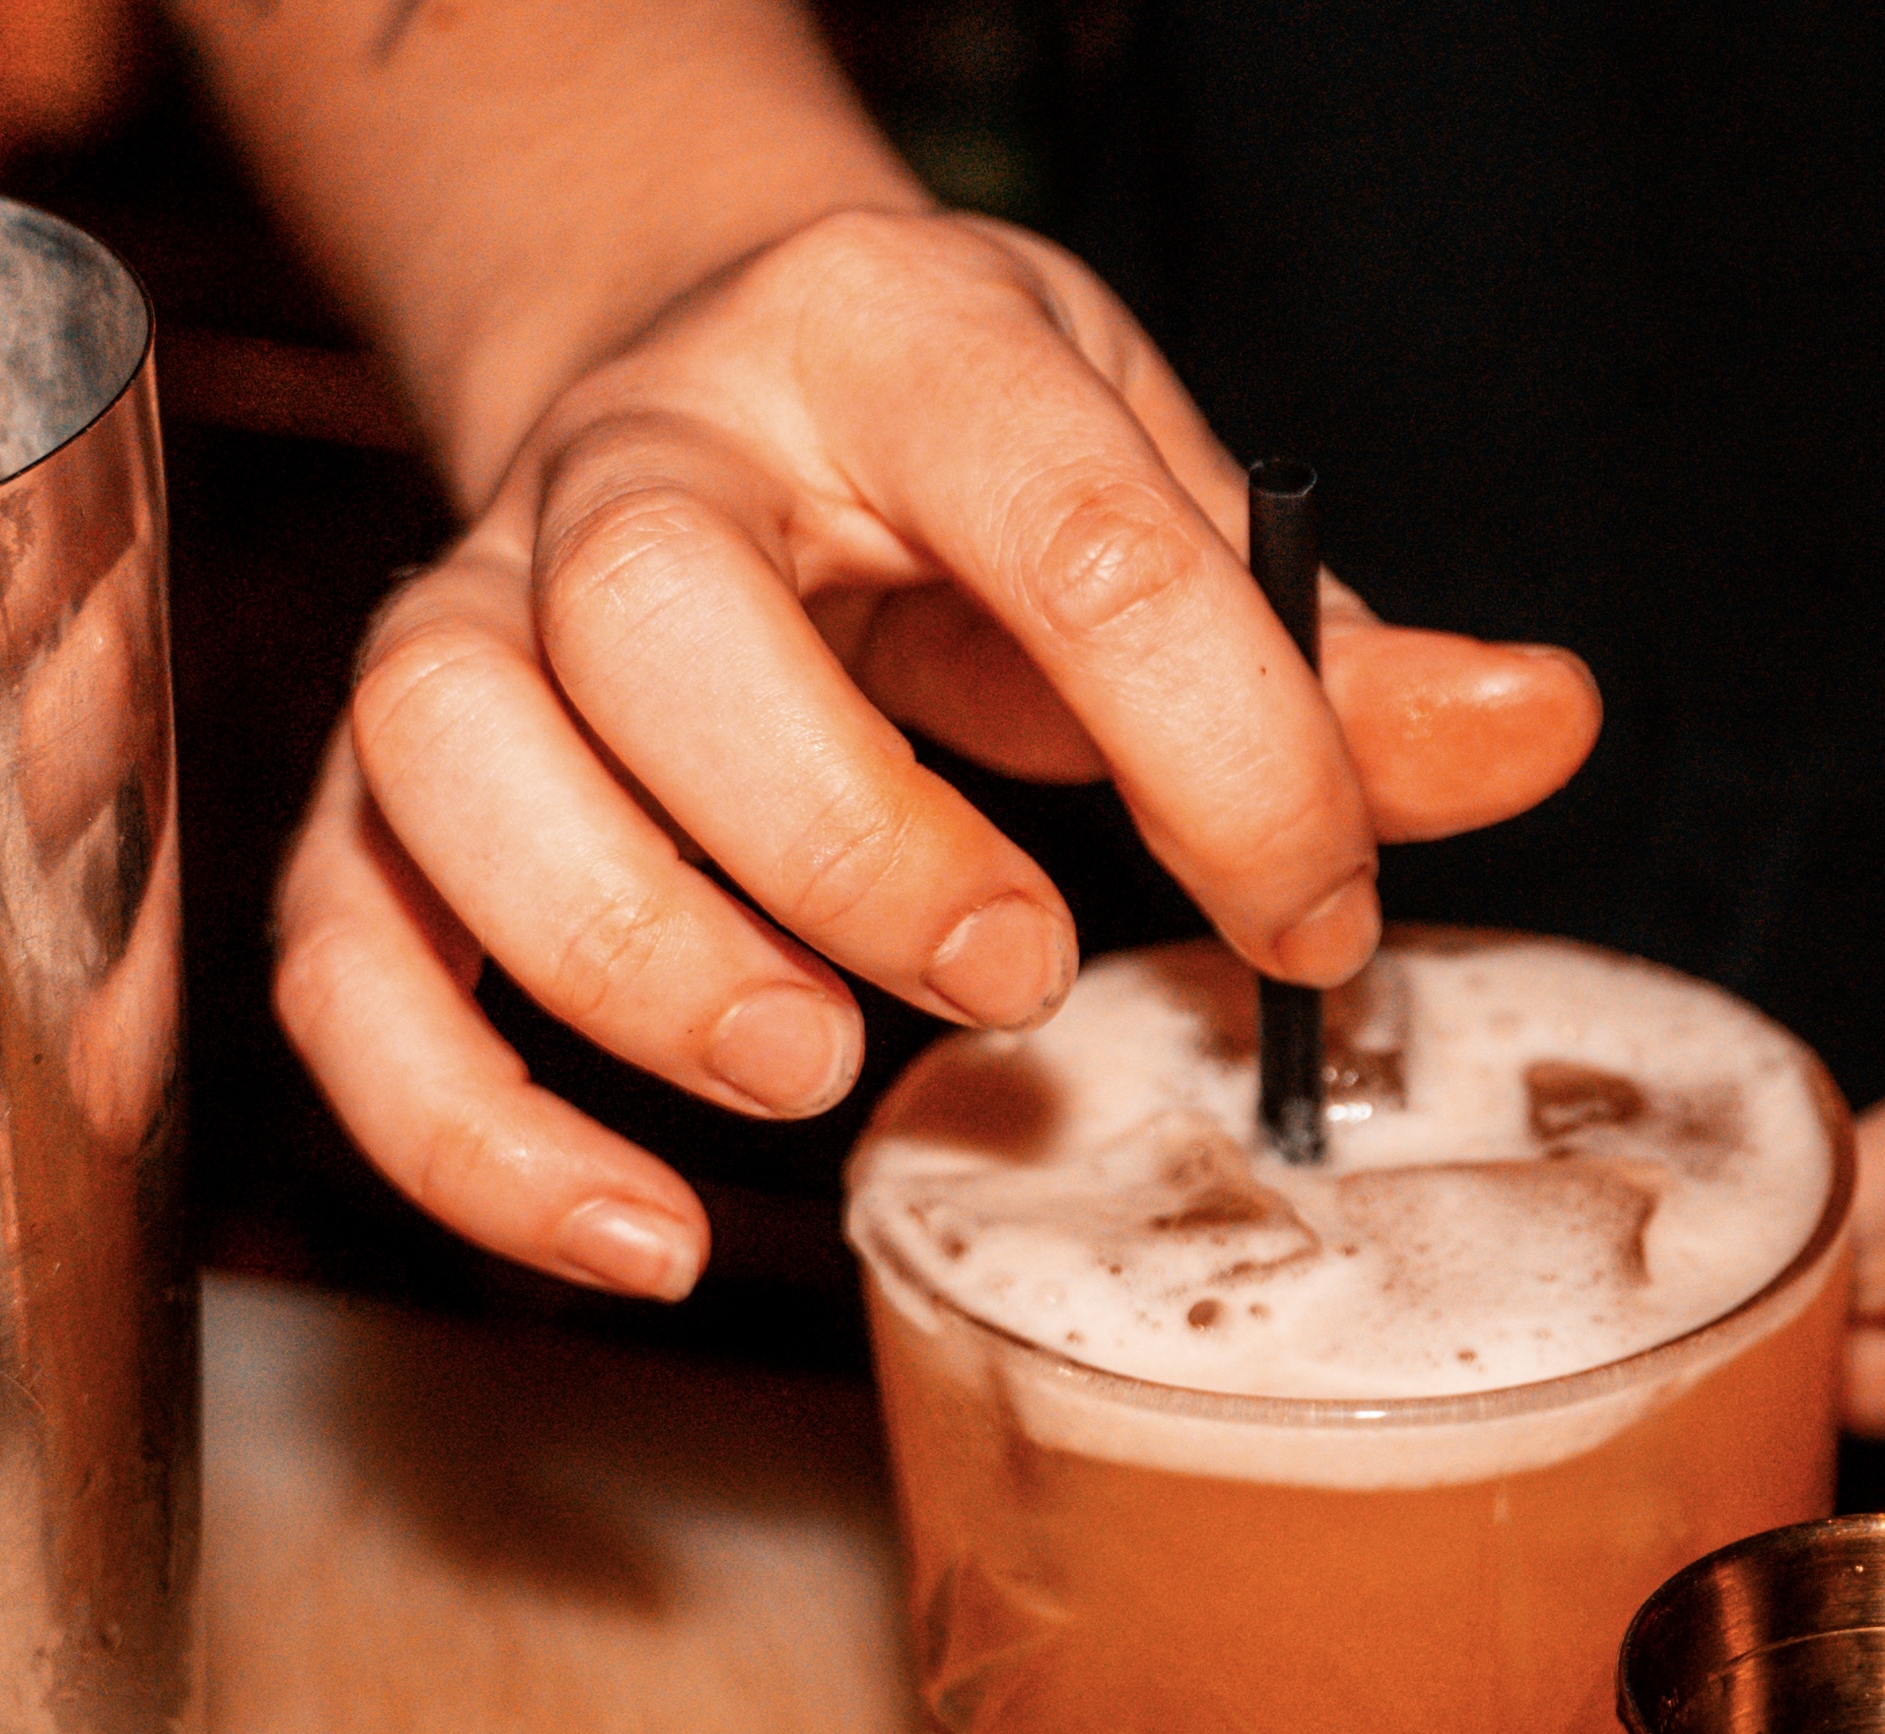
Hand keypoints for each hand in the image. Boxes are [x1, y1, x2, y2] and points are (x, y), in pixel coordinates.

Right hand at [273, 207, 1601, 1295]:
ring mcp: (476, 613)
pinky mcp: (379, 785)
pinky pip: (341, 961)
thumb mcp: (1152, 489)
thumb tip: (1544, 728)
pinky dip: (465, 1127)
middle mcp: (642, 461)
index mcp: (891, 349)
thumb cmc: (948, 475)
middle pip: (660, 615)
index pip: (1067, 523)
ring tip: (817, 1069)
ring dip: (638, 958)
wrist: (694, 374)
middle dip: (846, 831)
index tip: (1317, 911)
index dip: (1223, 747)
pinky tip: (640, 1234)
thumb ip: (1326, 645)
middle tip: (1012, 968)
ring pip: (453, 763)